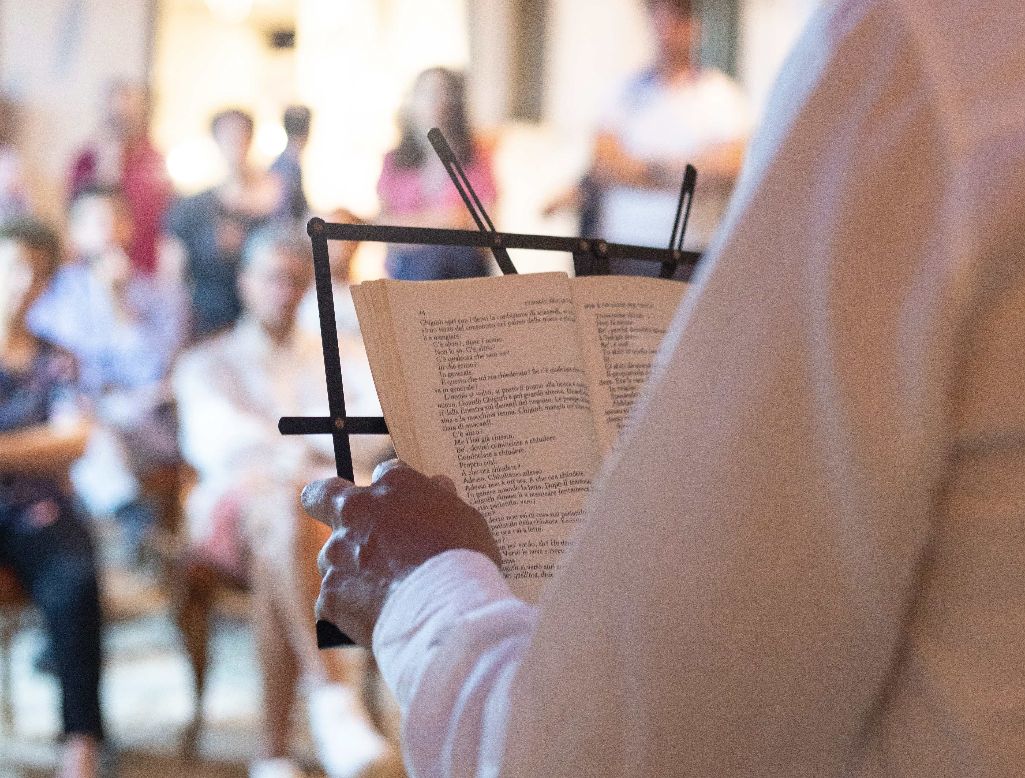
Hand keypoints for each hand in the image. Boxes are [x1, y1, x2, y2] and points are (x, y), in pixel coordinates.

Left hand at [302, 461, 501, 647]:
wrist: (444, 611)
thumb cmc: (463, 563)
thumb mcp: (466, 520)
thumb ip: (445, 501)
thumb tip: (440, 487)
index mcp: (393, 486)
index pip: (385, 474)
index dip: (393, 492)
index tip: (401, 507)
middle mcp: (356, 512)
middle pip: (323, 497)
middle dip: (324, 503)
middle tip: (344, 523)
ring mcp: (337, 553)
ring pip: (331, 556)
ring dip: (349, 568)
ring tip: (381, 593)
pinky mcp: (329, 594)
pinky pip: (332, 600)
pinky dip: (348, 608)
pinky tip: (373, 618)